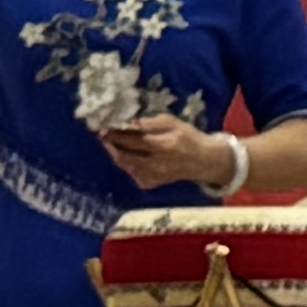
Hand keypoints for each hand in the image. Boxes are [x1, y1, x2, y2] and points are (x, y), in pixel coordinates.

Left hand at [98, 110, 242, 196]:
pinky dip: (126, 164)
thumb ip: (151, 123)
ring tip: (111, 144)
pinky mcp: (151, 183)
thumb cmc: (188, 137)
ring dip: (116, 154)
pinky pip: (132, 173)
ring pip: (126, 166)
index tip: (104, 128)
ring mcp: (153, 176)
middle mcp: (157, 163)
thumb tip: (129, 123)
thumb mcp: (174, 123)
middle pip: (126, 155)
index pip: (134, 140)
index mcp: (164, 145)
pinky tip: (126, 156)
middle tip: (103, 136)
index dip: (117, 134)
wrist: (203, 161)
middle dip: (112, 145)